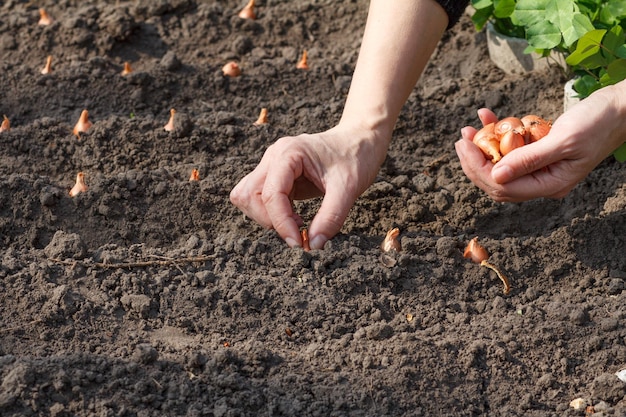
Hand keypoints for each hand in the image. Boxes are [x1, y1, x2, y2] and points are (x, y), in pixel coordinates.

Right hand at [230, 125, 387, 248]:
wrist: (361, 139)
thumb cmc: (356, 157)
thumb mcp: (349, 188)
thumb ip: (331, 218)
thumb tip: (313, 245)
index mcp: (288, 153)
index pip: (270, 194)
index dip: (281, 223)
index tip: (299, 244)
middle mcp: (274, 156)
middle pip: (249, 195)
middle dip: (270, 220)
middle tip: (298, 232)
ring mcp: (272, 164)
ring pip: (248, 196)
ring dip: (266, 217)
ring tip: (296, 223)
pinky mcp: (277, 176)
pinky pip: (260, 198)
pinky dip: (272, 213)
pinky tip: (296, 217)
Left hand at [455, 82, 625, 201]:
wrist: (621, 107)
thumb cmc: (599, 122)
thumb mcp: (563, 140)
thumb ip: (529, 160)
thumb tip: (495, 176)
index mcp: (550, 185)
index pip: (502, 187)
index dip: (479, 169)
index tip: (465, 147)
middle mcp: (543, 181)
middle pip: (497, 180)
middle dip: (475, 161)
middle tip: (461, 139)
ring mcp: (542, 167)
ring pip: (502, 164)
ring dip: (483, 147)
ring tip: (469, 129)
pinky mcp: (541, 151)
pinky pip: (513, 148)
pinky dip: (499, 133)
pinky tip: (489, 117)